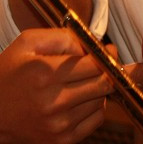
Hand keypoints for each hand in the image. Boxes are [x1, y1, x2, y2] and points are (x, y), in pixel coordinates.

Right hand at [0, 28, 142, 143]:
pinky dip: (95, 108)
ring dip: (98, 90)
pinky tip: (79, 101)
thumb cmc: (9, 74)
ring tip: (80, 85)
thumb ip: (64, 37)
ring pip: (102, 100)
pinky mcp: (62, 140)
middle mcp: (53, 101)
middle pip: (104, 82)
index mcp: (45, 74)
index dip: (106, 55)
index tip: (106, 52)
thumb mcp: (28, 44)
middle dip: (106, 72)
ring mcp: (58, 124)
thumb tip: (93, 46)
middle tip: (98, 67)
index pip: (96, 64)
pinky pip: (97, 119)